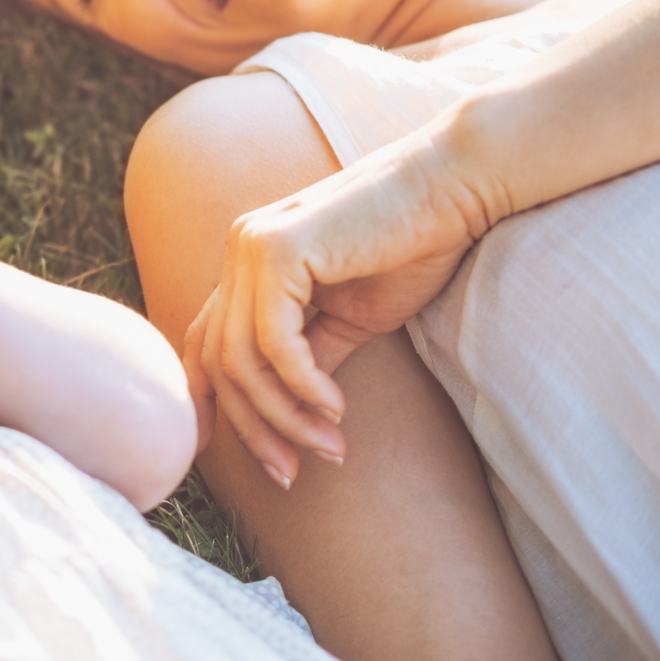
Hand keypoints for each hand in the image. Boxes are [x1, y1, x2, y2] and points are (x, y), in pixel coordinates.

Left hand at [184, 119, 502, 488]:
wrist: (455, 187)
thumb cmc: (412, 247)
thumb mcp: (350, 319)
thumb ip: (307, 358)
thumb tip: (285, 415)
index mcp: (249, 264)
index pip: (204, 342)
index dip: (208, 404)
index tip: (232, 457)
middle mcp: (238, 251)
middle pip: (218, 361)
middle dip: (253, 428)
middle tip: (292, 474)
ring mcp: (250, 246)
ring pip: (240, 359)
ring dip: (283, 416)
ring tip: (329, 446)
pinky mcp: (277, 250)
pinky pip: (273, 342)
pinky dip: (301, 386)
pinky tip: (335, 407)